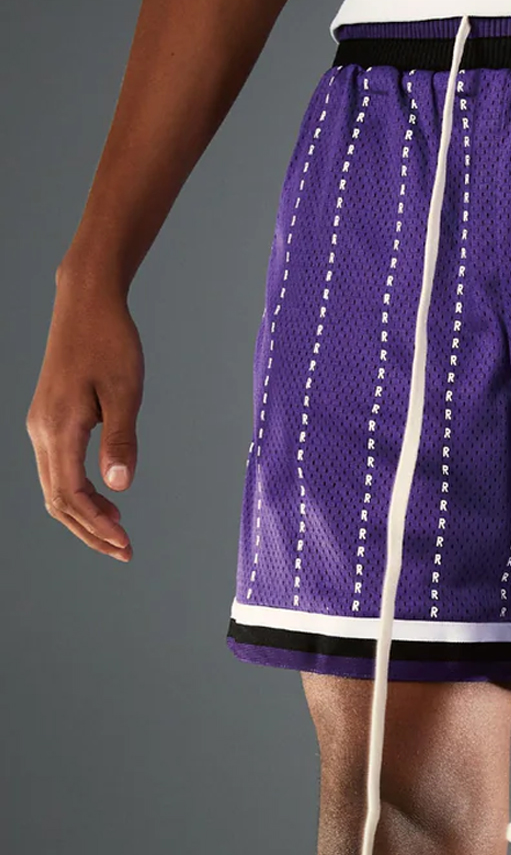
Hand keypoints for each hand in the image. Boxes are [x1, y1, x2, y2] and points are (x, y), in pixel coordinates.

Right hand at [26, 265, 143, 560]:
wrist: (87, 303)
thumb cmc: (110, 342)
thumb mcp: (125, 391)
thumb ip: (121, 439)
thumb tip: (119, 485)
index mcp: (57, 428)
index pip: (71, 495)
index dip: (97, 525)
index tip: (126, 544)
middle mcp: (41, 431)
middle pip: (57, 500)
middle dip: (90, 531)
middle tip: (124, 551)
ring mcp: (42, 425)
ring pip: (55, 487)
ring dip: (84, 515)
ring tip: (117, 533)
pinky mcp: (50, 418)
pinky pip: (58, 468)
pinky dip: (79, 492)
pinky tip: (106, 498)